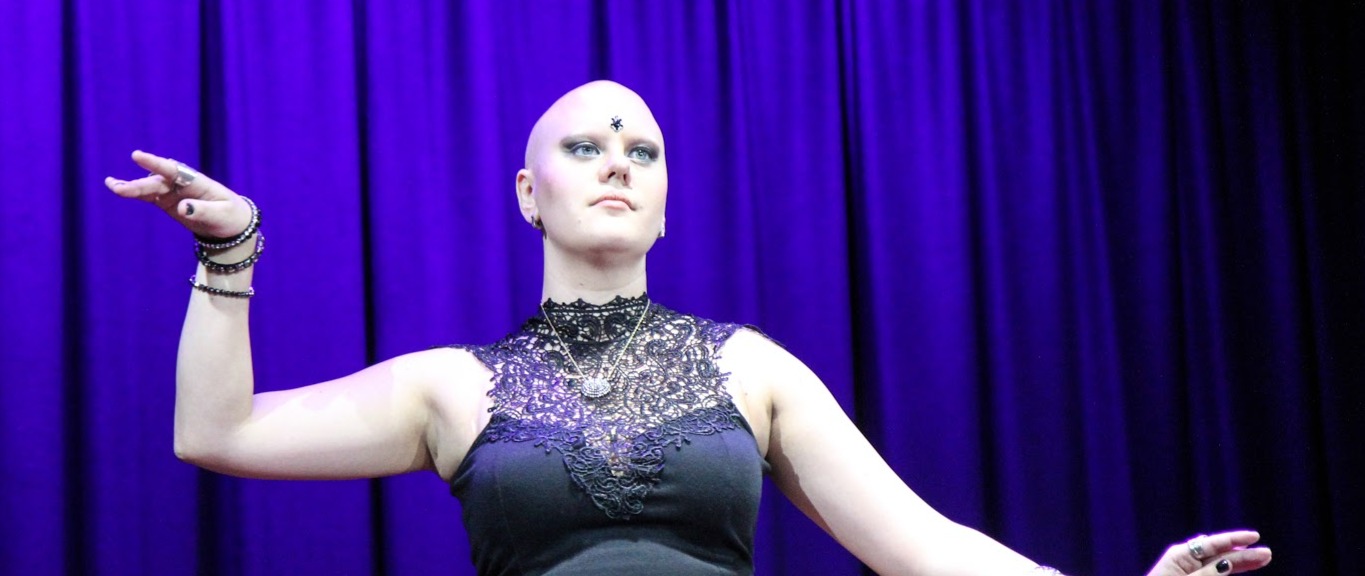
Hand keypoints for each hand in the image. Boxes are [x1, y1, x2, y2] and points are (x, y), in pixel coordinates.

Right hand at [104, 150, 251, 238]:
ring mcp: (172, 191)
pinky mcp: (165, 200)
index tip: (137, 156)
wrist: (230, 223)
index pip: (174, 170)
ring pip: (149, 187)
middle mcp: (181, 183)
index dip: (155, 163)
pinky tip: (116, 187)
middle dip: (139, 185)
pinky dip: (133, 193)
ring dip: (131, 187)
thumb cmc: (229, 216)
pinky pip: (147, 196)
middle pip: (157, 182)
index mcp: (197, 181)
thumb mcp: (221, 215)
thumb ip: (202, 211)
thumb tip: (181, 208)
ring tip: (112, 185)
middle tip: (119, 188)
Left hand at [1146, 530, 1271, 575]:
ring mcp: (1190, 572)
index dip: (1235, 539)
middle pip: (1220, 554)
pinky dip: (1227, 572)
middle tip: (1267, 554)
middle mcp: (1186, 561)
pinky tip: (1238, 568)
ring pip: (1220, 565)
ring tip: (1262, 560)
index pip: (1212, 543)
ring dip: (1241, 564)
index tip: (1255, 537)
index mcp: (1180, 555)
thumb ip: (1206, 575)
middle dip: (1244, 554)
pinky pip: (1213, 573)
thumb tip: (1227, 562)